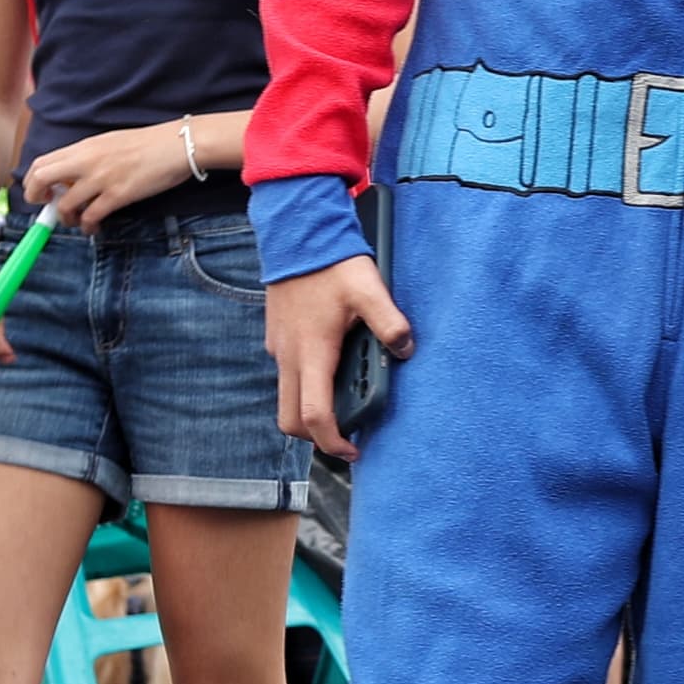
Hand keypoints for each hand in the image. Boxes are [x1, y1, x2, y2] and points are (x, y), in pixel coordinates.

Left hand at [22, 123, 196, 233]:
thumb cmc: (148, 144)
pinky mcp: (118, 195)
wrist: (177, 146)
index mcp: (84, 147)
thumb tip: (71, 176)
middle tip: (47, 207)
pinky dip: (87, 226)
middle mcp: (87, 161)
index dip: (32, 180)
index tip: (40, 192)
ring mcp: (101, 178)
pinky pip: (91, 216)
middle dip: (35, 197)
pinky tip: (93, 228)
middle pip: (42, 178)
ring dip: (65, 218)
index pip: (42, 162)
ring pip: (65, 204)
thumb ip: (88, 157)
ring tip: (75, 222)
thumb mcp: (109, 143)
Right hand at [269, 249, 411, 459]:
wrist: (297, 233)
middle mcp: (289, 356)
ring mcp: (279, 348)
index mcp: (312, 353)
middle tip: (346, 435)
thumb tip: (405, 350)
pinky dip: (305, 385)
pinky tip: (331, 367)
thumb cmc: (331, 263)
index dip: (332, 440)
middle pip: (290, 418)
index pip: (314, 415)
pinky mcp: (277, 337)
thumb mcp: (369, 290)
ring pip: (286, 397)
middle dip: (315, 435)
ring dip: (309, 410)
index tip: (352, 450)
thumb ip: (390, 323)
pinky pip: (287, 375)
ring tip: (343, 401)